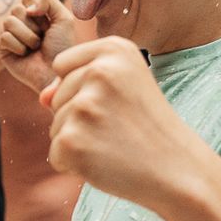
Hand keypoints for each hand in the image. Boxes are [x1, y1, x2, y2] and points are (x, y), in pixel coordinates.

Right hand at [0, 0, 75, 93]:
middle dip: (34, 25)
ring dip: (27, 36)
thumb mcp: (64, 18)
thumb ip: (49, 0)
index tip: (49, 24)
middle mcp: (22, 23)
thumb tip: (27, 7)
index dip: (39, 9)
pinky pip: (5, 37)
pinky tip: (25, 55)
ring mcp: (12, 36)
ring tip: (35, 47)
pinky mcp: (4, 50)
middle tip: (43, 38)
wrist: (55, 72)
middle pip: (17, 9)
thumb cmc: (62, 47)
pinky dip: (19, 47)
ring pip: (8, 21)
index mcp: (36, 14)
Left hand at [39, 37, 213, 210]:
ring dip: (79, 141)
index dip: (84, 90)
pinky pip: (56, 154)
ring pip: (56, 125)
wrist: (179, 171)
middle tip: (121, 128)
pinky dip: (75, 165)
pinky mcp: (72, 140)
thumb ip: (78, 82)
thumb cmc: (150, 128)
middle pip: (57, 96)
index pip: (63, 65)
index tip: (117, 102)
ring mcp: (84, 106)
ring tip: (115, 145)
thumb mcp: (124, 89)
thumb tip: (41, 98)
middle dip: (80, 118)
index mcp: (114, 49)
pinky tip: (106, 163)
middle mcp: (98, 71)